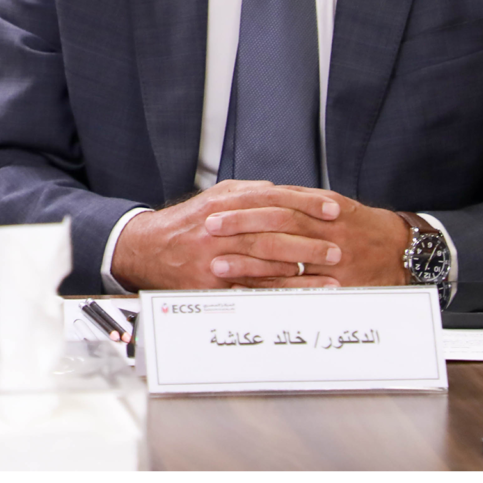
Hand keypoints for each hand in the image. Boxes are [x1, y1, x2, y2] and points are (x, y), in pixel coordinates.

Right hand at [110, 180, 410, 289]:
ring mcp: (215, 257)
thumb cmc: (185, 224)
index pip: (272, 200)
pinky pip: (252, 288)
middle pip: (272, 232)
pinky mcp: (212, 284)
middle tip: (337, 247)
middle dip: (309, 240)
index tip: (333, 209)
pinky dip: (281, 291)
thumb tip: (278, 189)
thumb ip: (245, 193)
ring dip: (301, 269)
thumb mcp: (212, 198)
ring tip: (330, 272)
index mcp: (223, 203)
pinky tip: (303, 292)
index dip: (305, 204)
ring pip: (265, 263)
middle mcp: (219, 228)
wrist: (145, 250)